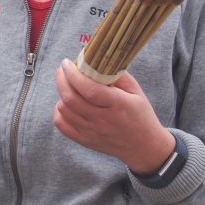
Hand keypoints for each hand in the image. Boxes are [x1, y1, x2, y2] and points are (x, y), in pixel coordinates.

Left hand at [54, 59, 174, 174]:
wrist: (144, 147)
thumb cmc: (140, 114)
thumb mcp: (135, 91)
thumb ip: (116, 73)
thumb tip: (93, 57)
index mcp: (119, 105)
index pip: (89, 89)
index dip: (73, 74)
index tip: (67, 63)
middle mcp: (103, 120)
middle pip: (71, 99)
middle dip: (61, 79)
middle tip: (63, 69)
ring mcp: (92, 132)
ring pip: (64, 110)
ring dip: (61, 93)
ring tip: (68, 86)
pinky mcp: (85, 141)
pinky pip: (61, 125)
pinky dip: (59, 111)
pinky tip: (67, 104)